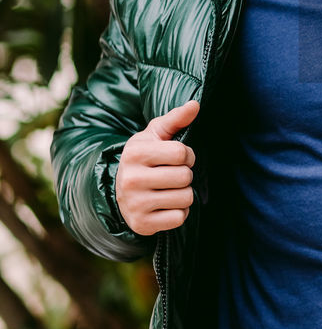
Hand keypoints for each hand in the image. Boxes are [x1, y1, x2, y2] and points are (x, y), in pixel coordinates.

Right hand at [115, 99, 199, 235]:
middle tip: (173, 175)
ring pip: (185, 198)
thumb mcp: (155, 135)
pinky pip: (179, 218)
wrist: (119, 190)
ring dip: (184, 194)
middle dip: (186, 175)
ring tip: (170, 190)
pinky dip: (179, 212)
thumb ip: (176, 119)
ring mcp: (135, 204)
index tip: (179, 157)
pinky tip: (166, 205)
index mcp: (135, 153)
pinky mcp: (142, 224)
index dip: (187, 154)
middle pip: (185, 177)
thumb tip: (195, 104)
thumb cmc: (144, 158)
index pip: (181, 153)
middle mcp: (131, 179)